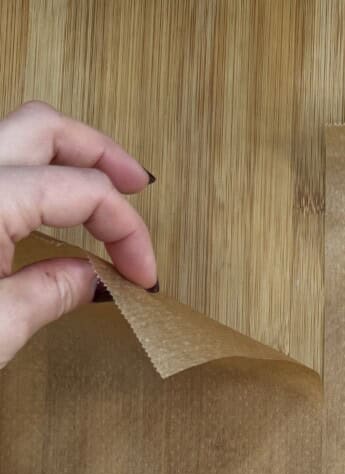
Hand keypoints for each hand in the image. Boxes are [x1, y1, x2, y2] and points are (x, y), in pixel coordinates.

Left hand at [0, 100, 156, 367]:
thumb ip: (52, 292)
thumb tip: (92, 278)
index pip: (84, 191)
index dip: (128, 231)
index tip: (144, 276)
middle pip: (48, 129)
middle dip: (102, 154)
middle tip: (139, 185)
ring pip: (19, 136)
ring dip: (66, 156)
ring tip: (103, 185)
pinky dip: (33, 173)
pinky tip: (48, 203)